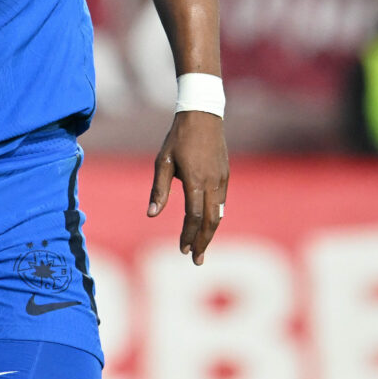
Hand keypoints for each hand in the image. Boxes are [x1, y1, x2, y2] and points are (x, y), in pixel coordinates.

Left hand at [148, 111, 228, 264]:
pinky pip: (222, 204)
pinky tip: (207, 226)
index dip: (188, 235)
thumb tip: (151, 214)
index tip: (182, 250)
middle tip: (196, 261)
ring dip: (210, 234)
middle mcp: (213, 183)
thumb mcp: (162, 162)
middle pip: (211, 222)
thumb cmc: (177, 139)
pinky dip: (215, 219)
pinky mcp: (226, 176)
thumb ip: (159, 190)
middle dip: (203, 243)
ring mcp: (222, 180)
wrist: (202, 117)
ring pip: (219, 215)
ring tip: (201, 249)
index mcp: (195, 181)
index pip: (194, 217)